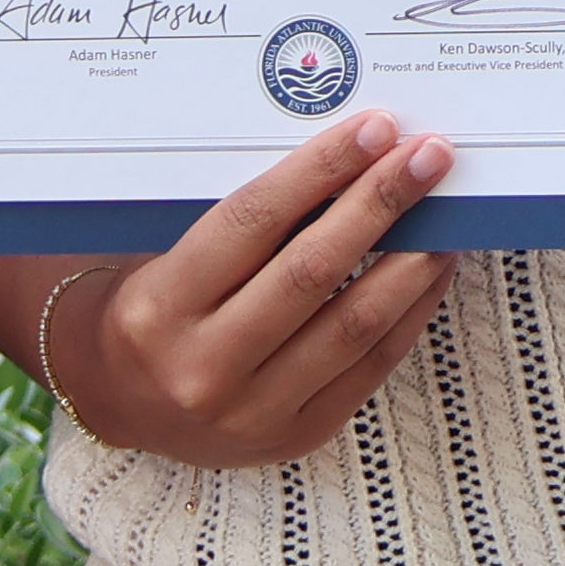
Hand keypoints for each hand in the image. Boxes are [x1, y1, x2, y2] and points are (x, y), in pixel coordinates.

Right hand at [27, 112, 462, 469]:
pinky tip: (430, 272)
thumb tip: (343, 166)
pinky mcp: (296, 436)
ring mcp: (253, 411)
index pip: (252, 222)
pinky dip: (409, 313)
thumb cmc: (150, 311)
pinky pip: (369, 368)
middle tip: (426, 157)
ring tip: (444, 214)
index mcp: (160, 306)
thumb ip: (240, 224)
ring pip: (352, 324)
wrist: (121, 406)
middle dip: (378, 204)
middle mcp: (203, 365)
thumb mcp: (165, 258)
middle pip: (311, 270)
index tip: (374, 129)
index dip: (320, 170)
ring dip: (409, 261)